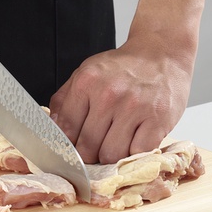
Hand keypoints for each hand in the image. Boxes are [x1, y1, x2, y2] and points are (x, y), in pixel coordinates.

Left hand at [48, 31, 195, 164]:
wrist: (162, 54)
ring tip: (115, 144)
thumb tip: (50, 127)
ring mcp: (134, 108)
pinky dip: (134, 154)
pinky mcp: (158, 120)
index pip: (66, 129)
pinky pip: (137, 154)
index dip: (66, 147)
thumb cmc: (124, 68)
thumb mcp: (87, 73)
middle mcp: (109, 94)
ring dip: (111, 157)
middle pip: (87, 147)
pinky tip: (133, 142)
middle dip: (88, 155)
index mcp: (87, 82)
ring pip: (111, 155)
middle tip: (95, 151)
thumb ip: (64, 99)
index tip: (71, 152)